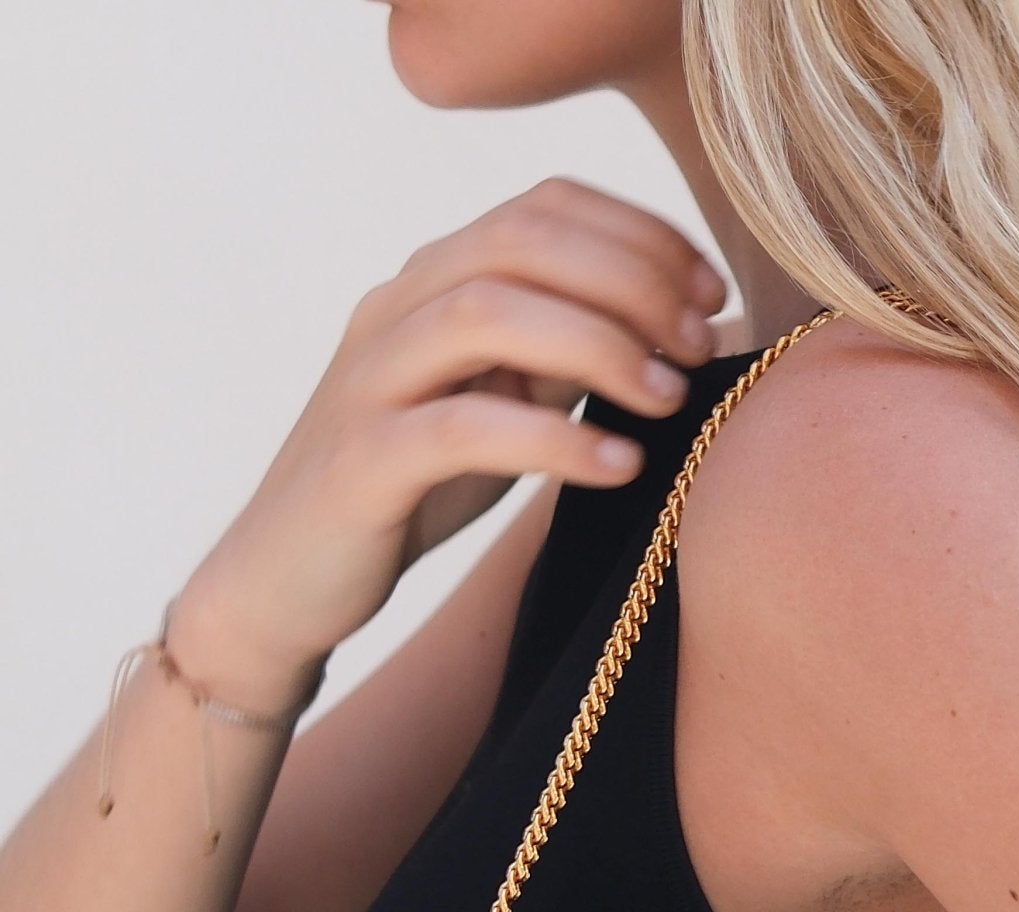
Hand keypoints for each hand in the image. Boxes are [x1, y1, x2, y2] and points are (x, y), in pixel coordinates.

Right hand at [172, 175, 728, 703]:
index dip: (641, 234)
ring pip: (485, 313)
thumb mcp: (501, 405)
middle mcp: (396, 310)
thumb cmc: (411, 492)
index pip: (542, 207)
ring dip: (598, 344)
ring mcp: (371, 381)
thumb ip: (563, 359)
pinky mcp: (361, 463)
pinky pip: (462, 429)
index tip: (713, 294)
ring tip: (670, 398)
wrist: (288, 580)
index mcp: (433, 284)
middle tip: (701, 343)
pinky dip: (552, 440)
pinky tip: (620, 467)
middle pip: (521, 242)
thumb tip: (676, 329)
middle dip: (631, 280)